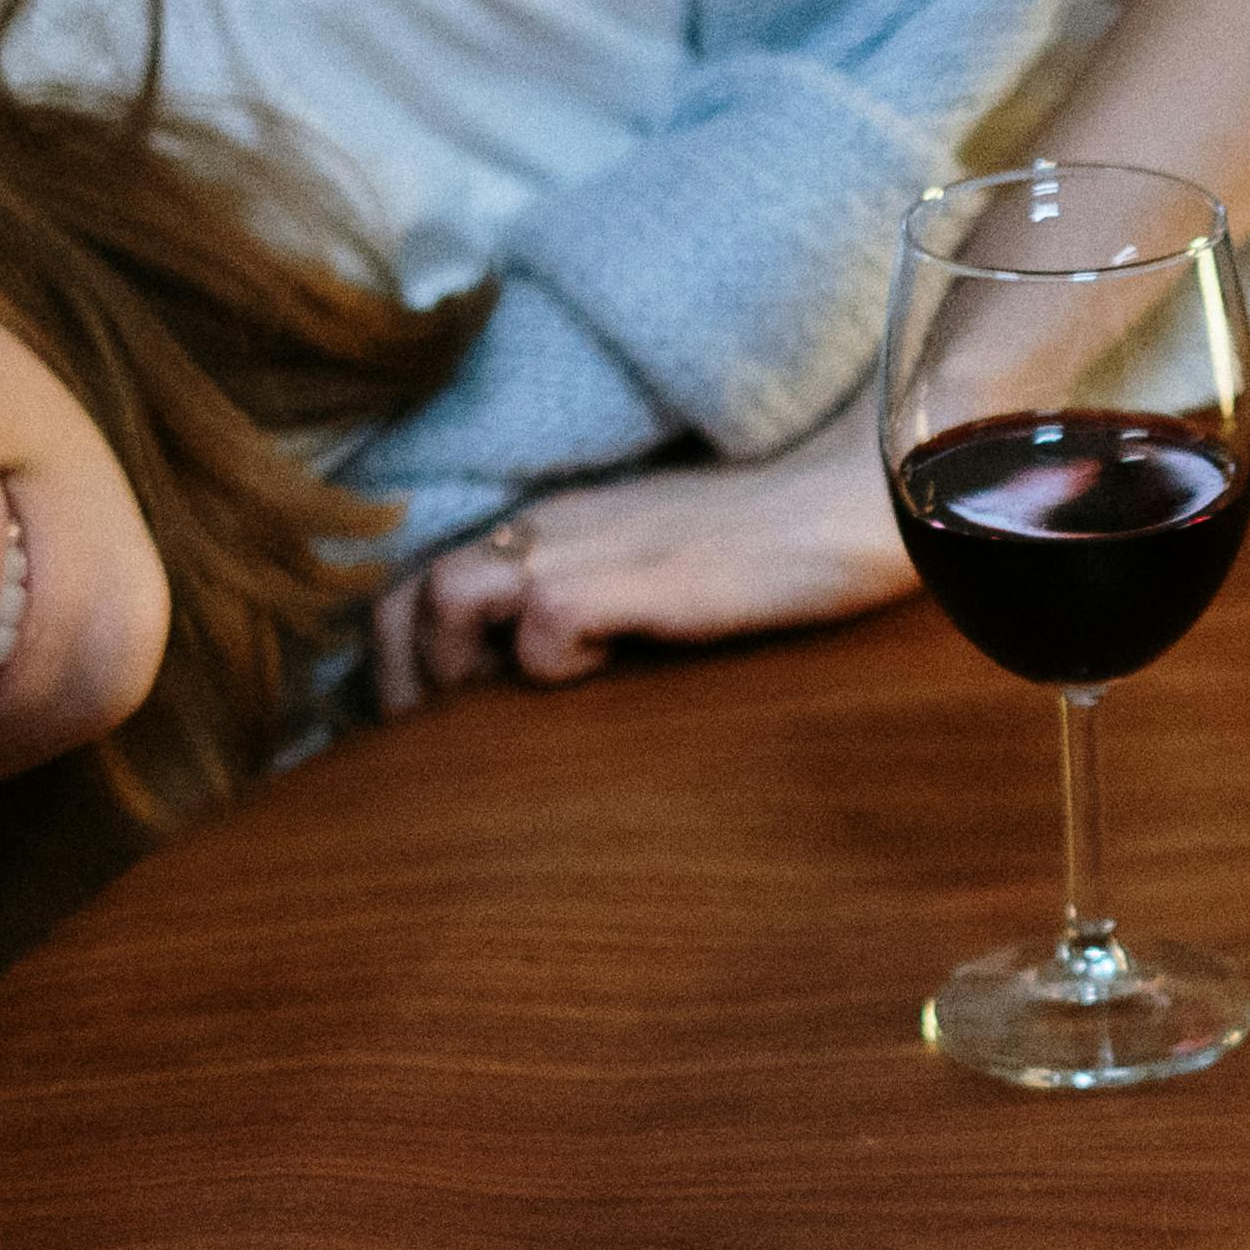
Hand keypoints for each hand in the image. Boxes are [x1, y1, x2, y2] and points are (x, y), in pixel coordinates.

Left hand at [372, 422, 919, 713]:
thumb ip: (598, 605)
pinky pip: (544, 624)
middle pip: (408, 594)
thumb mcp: (654, 570)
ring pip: (448, 596)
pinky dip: (549, 662)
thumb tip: (553, 675)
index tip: (426, 728)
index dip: (401, 661)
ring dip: (459, 671)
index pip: (418, 583)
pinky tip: (603, 678)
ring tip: (509, 724)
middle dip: (405, 681)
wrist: (848, 499)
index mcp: (547, 528)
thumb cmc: (769, 547)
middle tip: (440, 750)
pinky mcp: (635, 578)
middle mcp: (546, 529)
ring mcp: (585, 548)